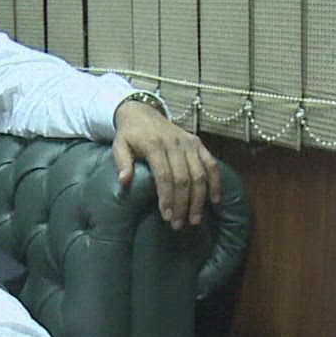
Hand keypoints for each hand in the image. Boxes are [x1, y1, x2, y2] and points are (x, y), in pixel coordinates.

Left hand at [112, 98, 221, 228]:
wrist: (142, 112)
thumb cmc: (130, 135)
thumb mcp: (119, 146)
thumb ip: (122, 163)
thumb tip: (124, 182)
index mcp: (155, 145)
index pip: (164, 175)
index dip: (167, 197)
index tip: (166, 216)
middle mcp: (175, 144)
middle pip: (184, 178)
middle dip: (183, 204)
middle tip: (179, 224)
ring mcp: (189, 143)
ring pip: (199, 174)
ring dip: (199, 199)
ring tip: (194, 219)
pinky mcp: (198, 143)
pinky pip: (211, 164)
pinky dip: (216, 182)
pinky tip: (214, 200)